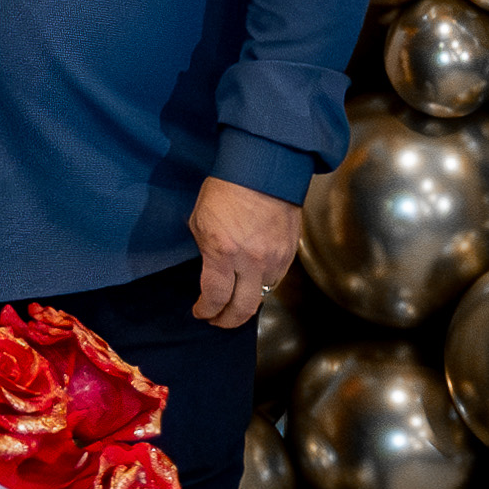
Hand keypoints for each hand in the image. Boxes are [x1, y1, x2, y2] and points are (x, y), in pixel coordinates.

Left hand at [188, 175, 301, 329]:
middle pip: (242, 309)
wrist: (264, 168)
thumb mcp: (201, 220)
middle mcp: (252, 261)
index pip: (215, 297)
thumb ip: (206, 250)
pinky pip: (275, 279)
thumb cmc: (227, 188)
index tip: (200, 311)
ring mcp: (274, 259)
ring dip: (246, 302)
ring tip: (235, 300)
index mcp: (223, 252)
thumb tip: (211, 269)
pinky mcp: (289, 253)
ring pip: (262, 296)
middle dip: (227, 321)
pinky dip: (262, 285)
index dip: (206, 310)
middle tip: (217, 320)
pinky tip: (252, 280)